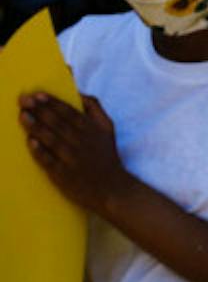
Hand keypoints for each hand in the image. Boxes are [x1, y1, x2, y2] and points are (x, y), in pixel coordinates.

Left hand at [21, 93, 130, 216]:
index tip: (38, 94)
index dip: (53, 102)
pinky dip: (40, 151)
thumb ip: (95, 109)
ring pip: (52, 139)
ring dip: (36, 127)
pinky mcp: (63, 174)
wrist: (111, 188)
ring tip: (23, 116)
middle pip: (58, 123)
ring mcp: (71, 158)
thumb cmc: (106, 155)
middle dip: (40, 110)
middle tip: (24, 100)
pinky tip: (31, 142)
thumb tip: (80, 93)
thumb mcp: (108, 128)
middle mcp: (81, 141)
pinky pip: (49, 160)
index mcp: (91, 129)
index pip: (69, 112)